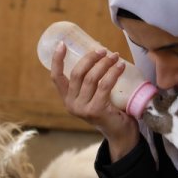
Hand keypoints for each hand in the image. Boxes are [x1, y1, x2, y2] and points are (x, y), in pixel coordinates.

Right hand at [50, 42, 138, 160]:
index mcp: (67, 99)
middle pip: (77, 74)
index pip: (56, 78)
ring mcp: (83, 109)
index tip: (62, 44)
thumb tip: (99, 54)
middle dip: (90, 58)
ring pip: (91, 78)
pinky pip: (104, 85)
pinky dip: (113, 73)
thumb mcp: (94, 96)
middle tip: (103, 50)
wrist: (121, 133)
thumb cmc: (110, 110)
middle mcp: (71, 105)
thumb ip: (90, 82)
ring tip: (115, 57)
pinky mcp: (96, 110)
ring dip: (104, 64)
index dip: (57, 60)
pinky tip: (121, 66)